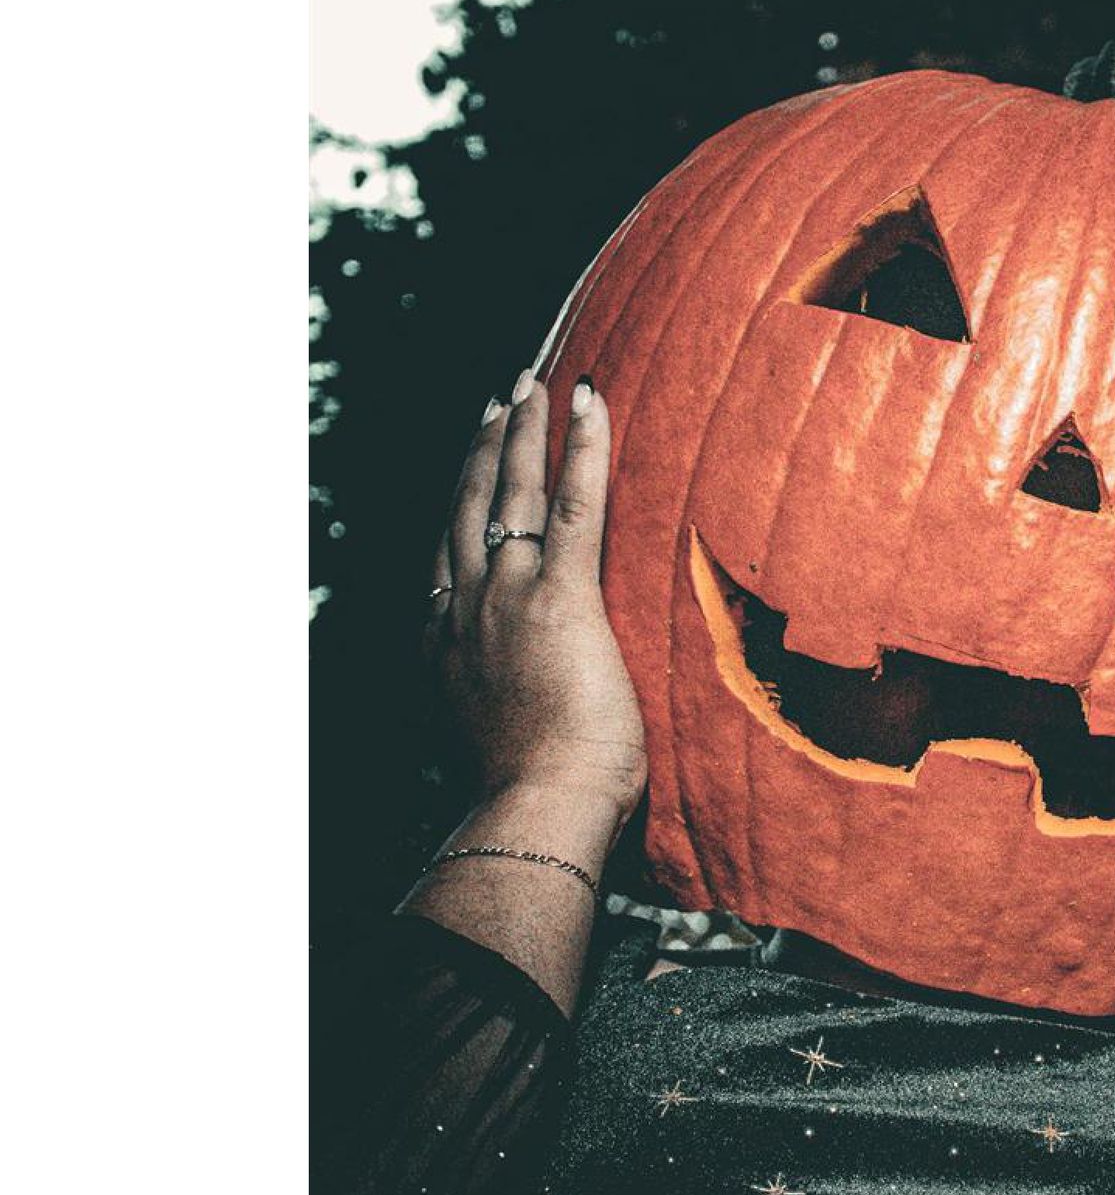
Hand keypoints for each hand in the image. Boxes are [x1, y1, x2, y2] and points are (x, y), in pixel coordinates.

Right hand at [425, 371, 646, 837]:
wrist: (536, 810)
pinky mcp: (562, 597)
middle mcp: (466, 609)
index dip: (458, 507)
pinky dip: (583, 446)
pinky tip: (588, 400)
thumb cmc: (536, 798)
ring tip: (531, 384)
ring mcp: (508, 597)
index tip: (468, 471)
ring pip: (511, 493)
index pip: (448, 559)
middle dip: (484, 447)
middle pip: (469, 508)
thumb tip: (520, 711)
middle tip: (498, 398)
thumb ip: (497, 712)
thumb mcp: (493, 747)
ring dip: (521, 431)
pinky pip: (576, 504)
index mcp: (446, 645)